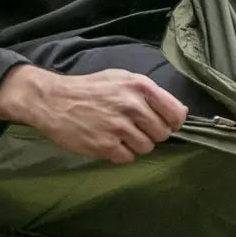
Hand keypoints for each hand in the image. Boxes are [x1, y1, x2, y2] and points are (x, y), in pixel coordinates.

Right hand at [0, 65, 187, 163]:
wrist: (54, 101)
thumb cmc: (90, 89)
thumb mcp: (121, 78)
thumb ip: (150, 93)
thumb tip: (181, 113)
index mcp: (139, 86)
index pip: (176, 112)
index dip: (172, 121)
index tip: (162, 123)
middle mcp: (132, 106)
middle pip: (163, 133)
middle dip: (150, 133)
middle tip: (133, 127)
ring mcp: (119, 127)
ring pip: (147, 147)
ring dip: (135, 144)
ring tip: (118, 134)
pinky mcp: (106, 146)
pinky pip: (128, 158)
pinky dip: (120, 153)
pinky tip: (108, 141)